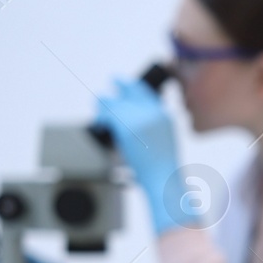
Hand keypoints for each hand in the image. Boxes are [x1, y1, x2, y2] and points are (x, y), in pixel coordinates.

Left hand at [95, 77, 180, 234]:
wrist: (163, 180)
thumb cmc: (163, 170)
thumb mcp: (163, 142)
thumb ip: (152, 128)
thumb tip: (135, 125)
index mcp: (165, 116)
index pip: (147, 93)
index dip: (133, 88)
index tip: (125, 86)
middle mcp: (154, 112)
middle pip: (132, 88)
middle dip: (120, 84)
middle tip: (112, 82)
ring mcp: (140, 117)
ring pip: (113, 100)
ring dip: (104, 102)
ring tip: (98, 104)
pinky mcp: (125, 124)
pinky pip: (106, 113)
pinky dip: (101, 116)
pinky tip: (99, 123)